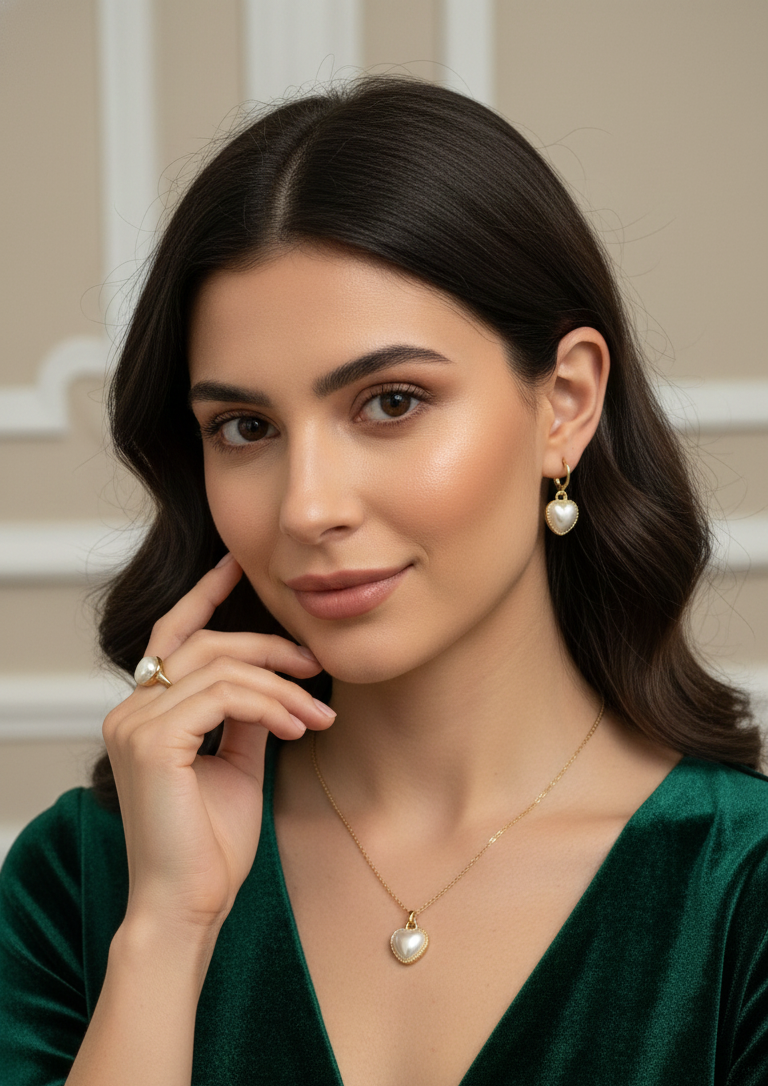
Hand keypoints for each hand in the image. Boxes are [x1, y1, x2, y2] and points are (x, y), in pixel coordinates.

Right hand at [102, 554, 333, 933]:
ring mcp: (135, 724)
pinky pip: (224, 697)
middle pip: (204, 643)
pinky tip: (299, 727)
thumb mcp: (236, 764)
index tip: (238, 565)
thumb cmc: (211, 846)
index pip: (172, 636)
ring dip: (282, 685)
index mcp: (144, 714)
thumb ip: (244, 717)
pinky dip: (270, 705)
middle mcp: (129, 711)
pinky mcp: (152, 743)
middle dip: (268, 647)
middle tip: (316, 665)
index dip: (204, 595)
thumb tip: (272, 681)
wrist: (190, 908)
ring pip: (220, 667)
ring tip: (320, 713)